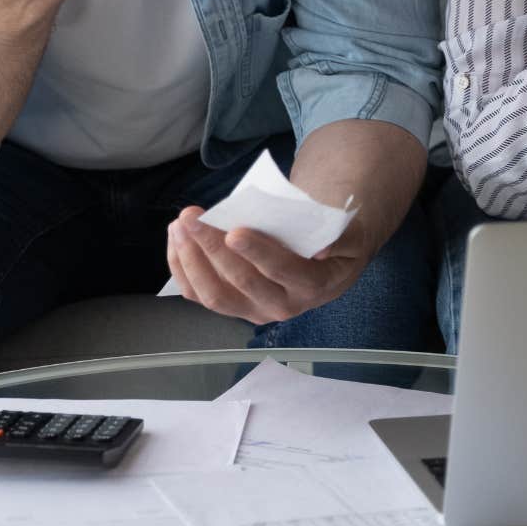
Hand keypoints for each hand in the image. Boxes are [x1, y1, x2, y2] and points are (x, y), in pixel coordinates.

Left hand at [164, 207, 371, 324]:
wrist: (327, 264)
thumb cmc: (334, 240)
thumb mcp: (350, 234)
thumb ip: (341, 237)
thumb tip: (321, 248)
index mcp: (312, 286)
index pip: (282, 271)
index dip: (257, 253)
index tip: (234, 231)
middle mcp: (281, 306)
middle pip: (241, 282)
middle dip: (211, 247)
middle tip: (192, 216)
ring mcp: (253, 309)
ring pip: (214, 295)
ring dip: (191, 260)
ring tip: (179, 225)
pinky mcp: (232, 306)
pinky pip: (199, 295)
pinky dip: (182, 268)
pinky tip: (176, 239)